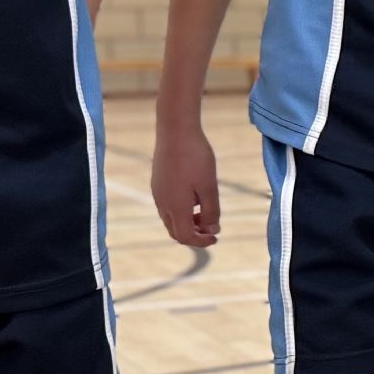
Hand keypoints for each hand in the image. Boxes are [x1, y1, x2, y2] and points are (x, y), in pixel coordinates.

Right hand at [151, 117, 221, 247]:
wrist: (175, 130)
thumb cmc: (196, 157)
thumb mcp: (209, 187)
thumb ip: (211, 212)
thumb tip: (212, 230)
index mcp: (176, 207)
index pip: (185, 237)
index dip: (201, 242)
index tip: (215, 237)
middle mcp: (162, 204)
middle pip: (175, 231)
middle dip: (194, 235)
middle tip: (211, 229)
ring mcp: (157, 193)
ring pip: (170, 219)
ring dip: (187, 223)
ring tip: (204, 214)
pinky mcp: (157, 183)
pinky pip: (167, 206)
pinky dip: (181, 211)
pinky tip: (194, 198)